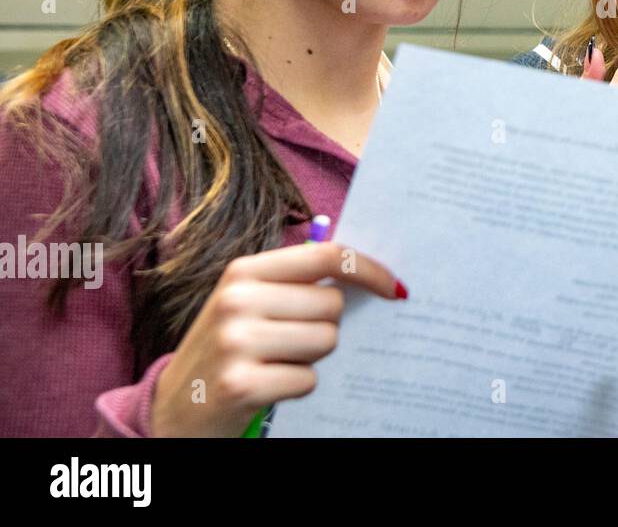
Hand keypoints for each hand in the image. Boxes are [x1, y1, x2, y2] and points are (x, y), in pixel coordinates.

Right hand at [151, 241, 401, 436]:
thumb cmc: (226, 350)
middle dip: (324, 327)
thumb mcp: (248, 304)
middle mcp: (237, 300)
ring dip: (311, 358)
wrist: (172, 411)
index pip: (324, 256)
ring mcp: (236, 343)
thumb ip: (295, 284)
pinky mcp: (241, 385)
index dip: (367, 269)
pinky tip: (268, 386)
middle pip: (333, 305)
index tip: (394, 287)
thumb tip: (369, 276)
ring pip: (326, 341)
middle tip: (288, 342)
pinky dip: (297, 386)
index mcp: (243, 272)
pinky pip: (309, 379)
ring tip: (275, 363)